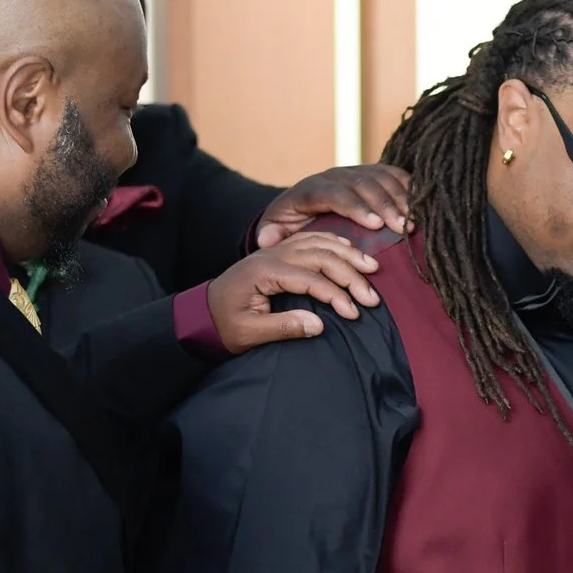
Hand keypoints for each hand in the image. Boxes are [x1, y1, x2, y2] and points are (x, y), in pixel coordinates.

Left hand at [205, 231, 384, 354]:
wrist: (201, 313)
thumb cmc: (224, 325)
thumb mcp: (249, 334)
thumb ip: (283, 328)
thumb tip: (319, 325)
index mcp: (264, 272)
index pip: (309, 278)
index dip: (335, 295)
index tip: (353, 314)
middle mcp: (271, 255)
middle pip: (320, 255)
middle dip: (350, 275)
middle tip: (372, 297)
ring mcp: (276, 251)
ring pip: (318, 243)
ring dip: (347, 255)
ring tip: (372, 269)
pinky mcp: (279, 253)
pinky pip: (311, 239)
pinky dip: (334, 243)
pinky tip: (351, 251)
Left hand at [254, 164, 412, 248]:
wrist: (298, 203)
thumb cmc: (288, 223)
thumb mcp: (273, 229)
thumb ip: (269, 235)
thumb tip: (267, 240)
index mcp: (311, 189)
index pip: (335, 194)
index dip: (357, 207)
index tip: (376, 225)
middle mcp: (334, 175)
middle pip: (363, 184)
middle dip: (385, 205)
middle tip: (402, 227)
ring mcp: (354, 171)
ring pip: (380, 177)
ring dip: (400, 198)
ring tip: (413, 222)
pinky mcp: (370, 173)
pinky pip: (392, 174)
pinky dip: (408, 186)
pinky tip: (421, 204)